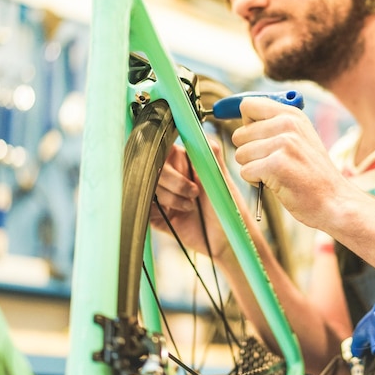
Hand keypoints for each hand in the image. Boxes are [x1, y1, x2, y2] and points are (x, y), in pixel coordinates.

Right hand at [149, 139, 229, 258]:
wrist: (228, 241)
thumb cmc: (229, 209)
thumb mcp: (222, 179)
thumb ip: (212, 155)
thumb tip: (201, 133)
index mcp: (185, 163)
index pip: (163, 149)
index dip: (164, 155)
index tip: (173, 164)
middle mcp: (172, 177)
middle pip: (152, 167)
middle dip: (172, 180)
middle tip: (194, 192)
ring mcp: (163, 196)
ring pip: (148, 187)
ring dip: (169, 197)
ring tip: (190, 206)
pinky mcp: (157, 216)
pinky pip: (145, 207)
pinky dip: (156, 210)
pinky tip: (175, 214)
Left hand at [232, 97, 349, 228]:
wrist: (334, 200)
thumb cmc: (312, 173)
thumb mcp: (300, 137)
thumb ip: (274, 124)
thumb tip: (242, 119)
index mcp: (292, 114)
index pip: (248, 106)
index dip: (246, 125)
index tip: (255, 139)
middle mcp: (288, 124)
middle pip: (239, 135)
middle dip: (249, 152)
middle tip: (273, 163)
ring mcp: (283, 144)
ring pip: (241, 154)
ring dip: (253, 168)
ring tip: (277, 174)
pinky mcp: (277, 165)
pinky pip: (245, 171)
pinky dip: (256, 181)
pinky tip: (276, 183)